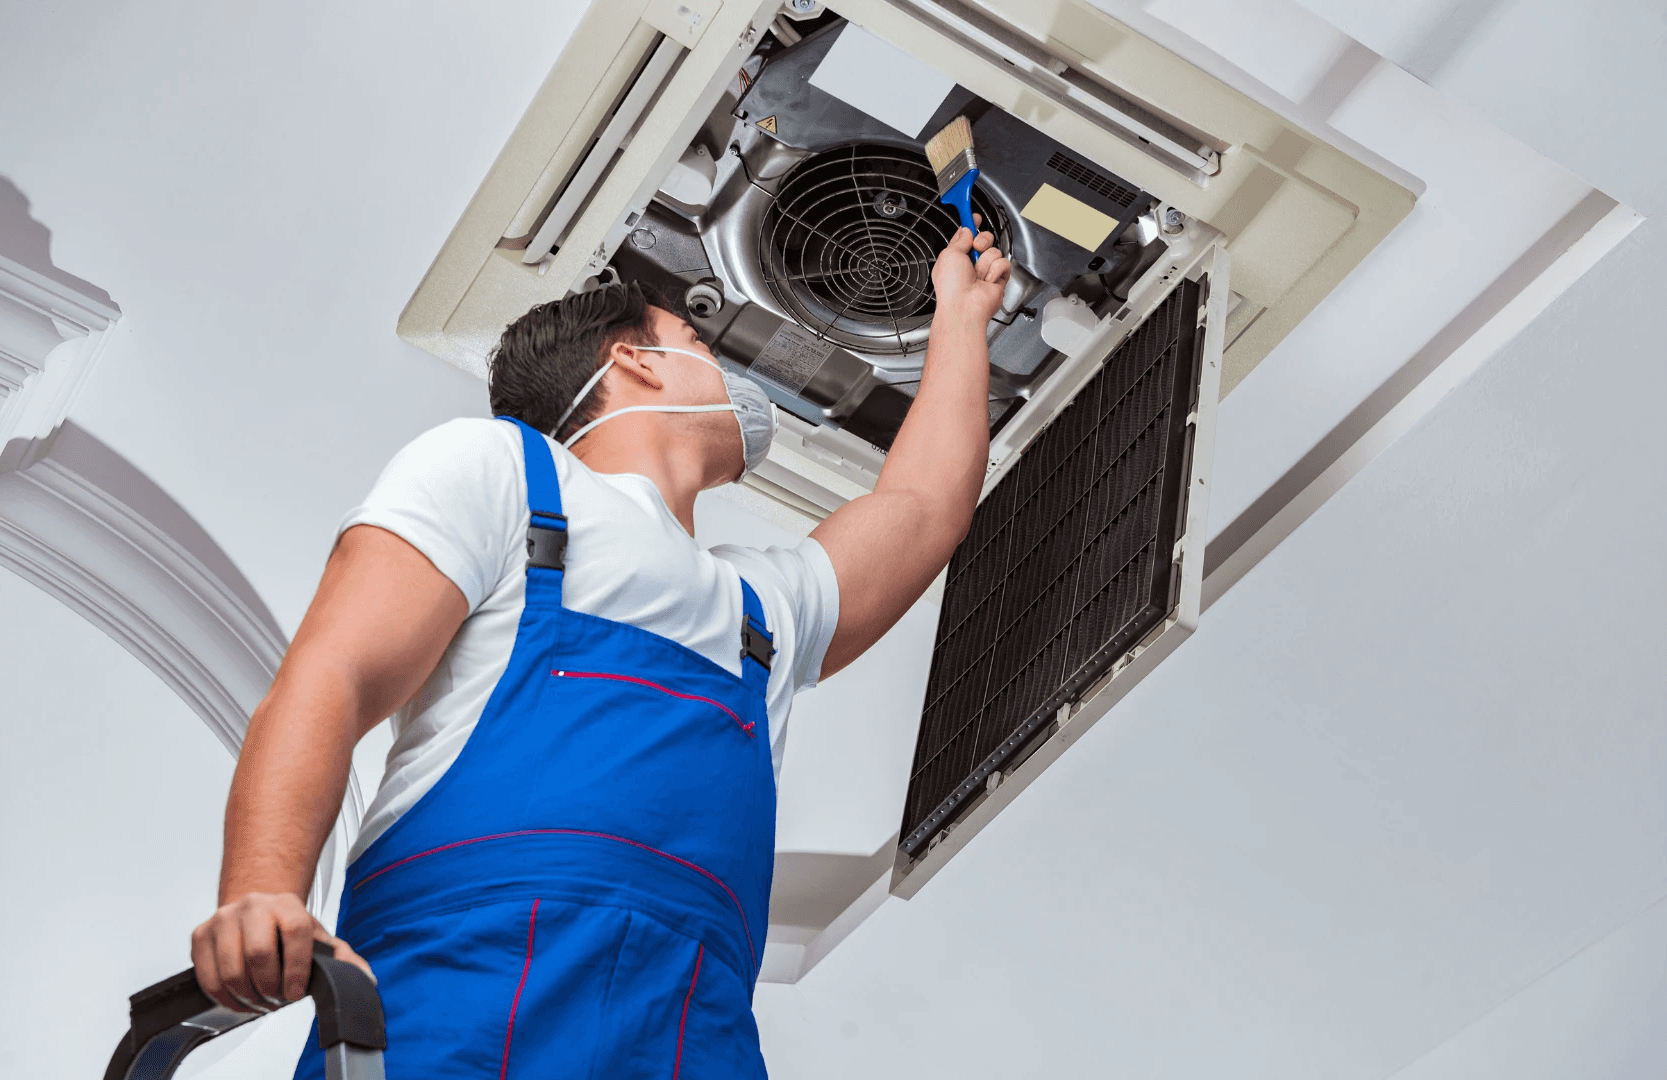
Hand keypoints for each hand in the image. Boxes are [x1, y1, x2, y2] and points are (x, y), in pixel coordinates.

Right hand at [191, 892, 373, 1011]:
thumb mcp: (318, 939)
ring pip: (231, 969)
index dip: (297, 968)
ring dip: (247, 996)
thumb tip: (365, 979)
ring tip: (259, 1000)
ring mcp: (224, 919)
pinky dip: (224, 997)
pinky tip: (239, 998)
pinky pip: (208, 976)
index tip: (296, 991)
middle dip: (270, 986)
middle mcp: (253, 905)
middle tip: (276, 998)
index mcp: (287, 904)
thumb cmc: (287, 928)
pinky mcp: (200, 935)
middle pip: (258, 952)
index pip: (295, 932)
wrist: (256, 911)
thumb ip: (342, 958)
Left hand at [931, 214, 1011, 326]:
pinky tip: (987, 281)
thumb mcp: (949, 254)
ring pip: (994, 251)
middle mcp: (970, 265)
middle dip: (982, 241)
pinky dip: (995, 270)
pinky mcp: (998, 278)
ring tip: (978, 274)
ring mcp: (985, 271)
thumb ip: (959, 238)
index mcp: (956, 258)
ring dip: (985, 261)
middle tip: (976, 249)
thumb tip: (965, 230)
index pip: (966, 236)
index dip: (971, 225)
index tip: (974, 216)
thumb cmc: (951, 286)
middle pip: (984, 240)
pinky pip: (1003, 263)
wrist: (964, 307)